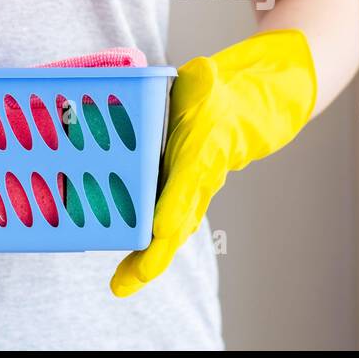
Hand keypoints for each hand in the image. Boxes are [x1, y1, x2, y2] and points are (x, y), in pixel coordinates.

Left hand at [110, 29, 315, 295]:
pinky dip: (143, 251)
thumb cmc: (215, 96)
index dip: (175, 204)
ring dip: (146, 261)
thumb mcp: (208, 81)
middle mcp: (198, 179)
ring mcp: (189, 194)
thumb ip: (205, 80)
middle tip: (136, 277)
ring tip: (120, 285)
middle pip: (179, 221)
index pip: (189, 180)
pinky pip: (162, 229)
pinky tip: (122, 272)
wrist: (238, 112)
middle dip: (157, 251)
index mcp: (204, 150)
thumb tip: (202, 72)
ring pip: (170, 234)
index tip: (161, 227)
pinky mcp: (177, 199)